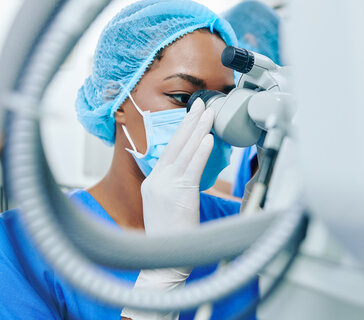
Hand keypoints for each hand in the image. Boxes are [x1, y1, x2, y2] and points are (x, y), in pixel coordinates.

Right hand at [121, 98, 213, 319]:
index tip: (192, 117)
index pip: (169, 150)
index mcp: (153, 181)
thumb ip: (177, 186)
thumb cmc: (171, 237)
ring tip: (209, 113)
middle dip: (190, 121)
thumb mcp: (168, 206)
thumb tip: (194, 170)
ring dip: (198, 129)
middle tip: (201, 103)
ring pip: (185, 151)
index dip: (183, 132)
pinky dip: (201, 151)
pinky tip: (209, 137)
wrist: (162, 261)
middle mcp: (156, 179)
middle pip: (175, 144)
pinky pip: (192, 167)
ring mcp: (165, 185)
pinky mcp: (178, 193)